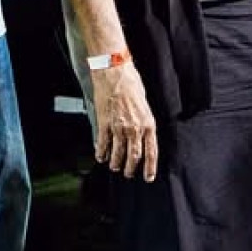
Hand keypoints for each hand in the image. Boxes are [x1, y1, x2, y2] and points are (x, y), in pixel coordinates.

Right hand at [90, 55, 157, 181]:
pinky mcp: (105, 124)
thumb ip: (143, 120)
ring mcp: (119, 127)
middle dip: (131, 168)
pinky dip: (101, 152)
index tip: (148, 177)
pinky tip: (100, 157)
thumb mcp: (145, 103)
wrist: (115, 73)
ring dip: (116, 163)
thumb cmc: (131, 83)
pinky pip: (103, 144)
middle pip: (134, 156)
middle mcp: (135, 128)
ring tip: (114, 167)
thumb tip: (141, 132)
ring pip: (118, 153)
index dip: (149, 167)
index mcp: (148, 123)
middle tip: (128, 173)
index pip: (151, 151)